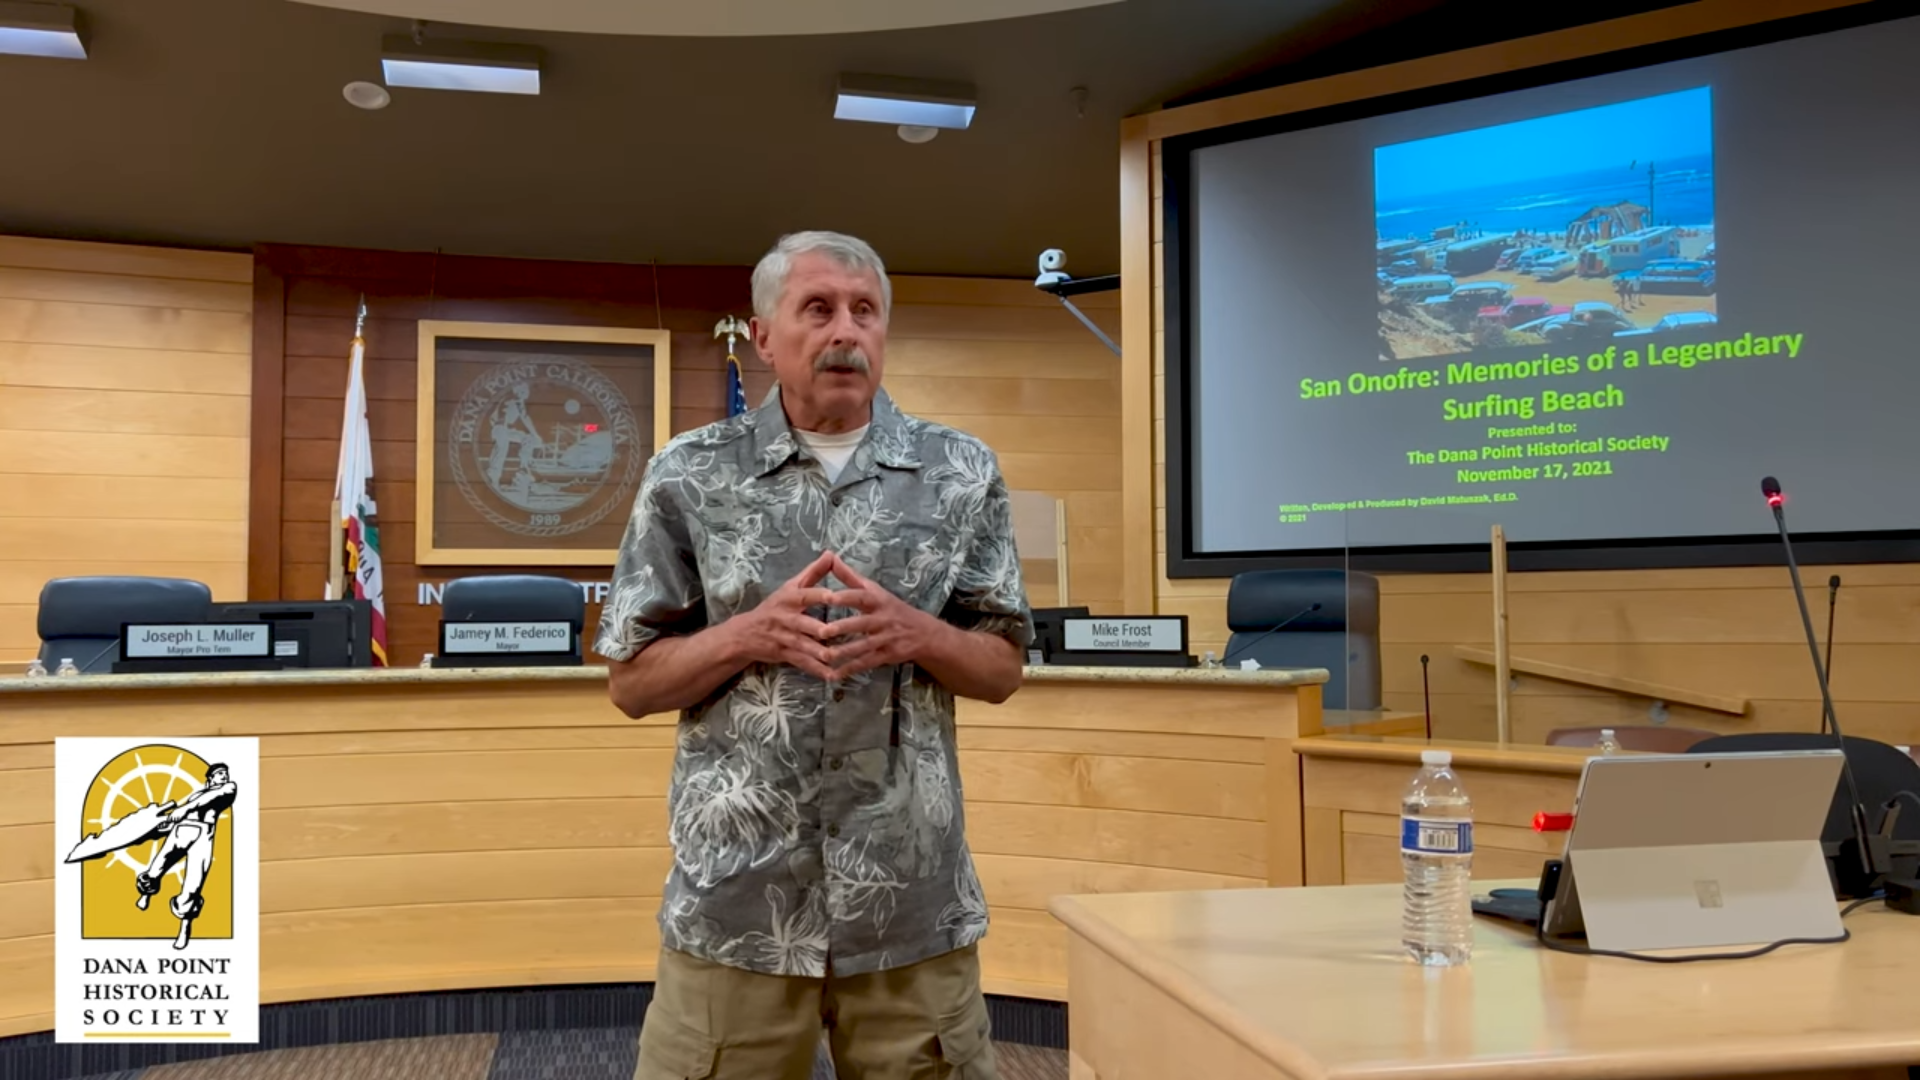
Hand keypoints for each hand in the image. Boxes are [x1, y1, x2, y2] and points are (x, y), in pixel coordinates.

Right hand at [722, 551, 841, 679]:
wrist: (746, 634)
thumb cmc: (774, 606)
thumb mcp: (790, 586)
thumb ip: (813, 572)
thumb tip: (831, 553)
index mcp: (790, 599)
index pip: (805, 595)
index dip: (819, 595)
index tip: (835, 596)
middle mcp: (787, 618)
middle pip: (804, 623)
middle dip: (819, 629)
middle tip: (835, 632)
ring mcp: (785, 638)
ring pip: (804, 646)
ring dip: (820, 653)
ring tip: (837, 658)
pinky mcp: (785, 655)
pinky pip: (803, 663)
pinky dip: (817, 670)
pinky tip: (833, 676)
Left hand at [822, 553, 940, 678]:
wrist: (922, 633)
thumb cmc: (891, 608)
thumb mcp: (874, 590)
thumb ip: (850, 577)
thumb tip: (830, 557)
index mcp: (878, 601)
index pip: (862, 596)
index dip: (846, 596)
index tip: (828, 597)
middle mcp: (883, 619)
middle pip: (862, 624)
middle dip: (843, 628)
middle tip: (822, 631)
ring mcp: (885, 639)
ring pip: (863, 646)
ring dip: (844, 652)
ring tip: (825, 656)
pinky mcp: (886, 656)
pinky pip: (866, 663)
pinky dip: (850, 670)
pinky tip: (834, 675)